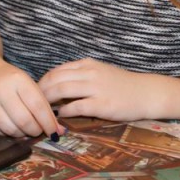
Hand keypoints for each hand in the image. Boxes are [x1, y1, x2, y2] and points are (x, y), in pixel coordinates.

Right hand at [0, 59, 60, 137]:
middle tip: (38, 130)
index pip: (37, 106)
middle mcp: (0, 89)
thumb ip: (43, 106)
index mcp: (17, 80)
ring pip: (11, 129)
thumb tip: (58, 131)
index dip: (48, 122)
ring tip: (25, 128)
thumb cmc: (9, 80)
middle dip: (36, 130)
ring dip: (22, 133)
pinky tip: (11, 126)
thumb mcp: (27, 84)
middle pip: (24, 121)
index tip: (54, 131)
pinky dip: (8, 132)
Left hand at [39, 59, 160, 120]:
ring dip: (48, 100)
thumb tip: (55, 86)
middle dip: (40, 91)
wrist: (146, 93)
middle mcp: (90, 73)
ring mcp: (96, 88)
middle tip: (33, 103)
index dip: (42, 82)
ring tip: (42, 109)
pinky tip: (59, 115)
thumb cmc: (121, 84)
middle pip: (55, 79)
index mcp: (87, 64)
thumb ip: (79, 75)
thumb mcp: (99, 72)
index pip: (56, 70)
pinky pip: (76, 106)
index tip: (35, 92)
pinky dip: (64, 111)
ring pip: (62, 90)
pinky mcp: (102, 104)